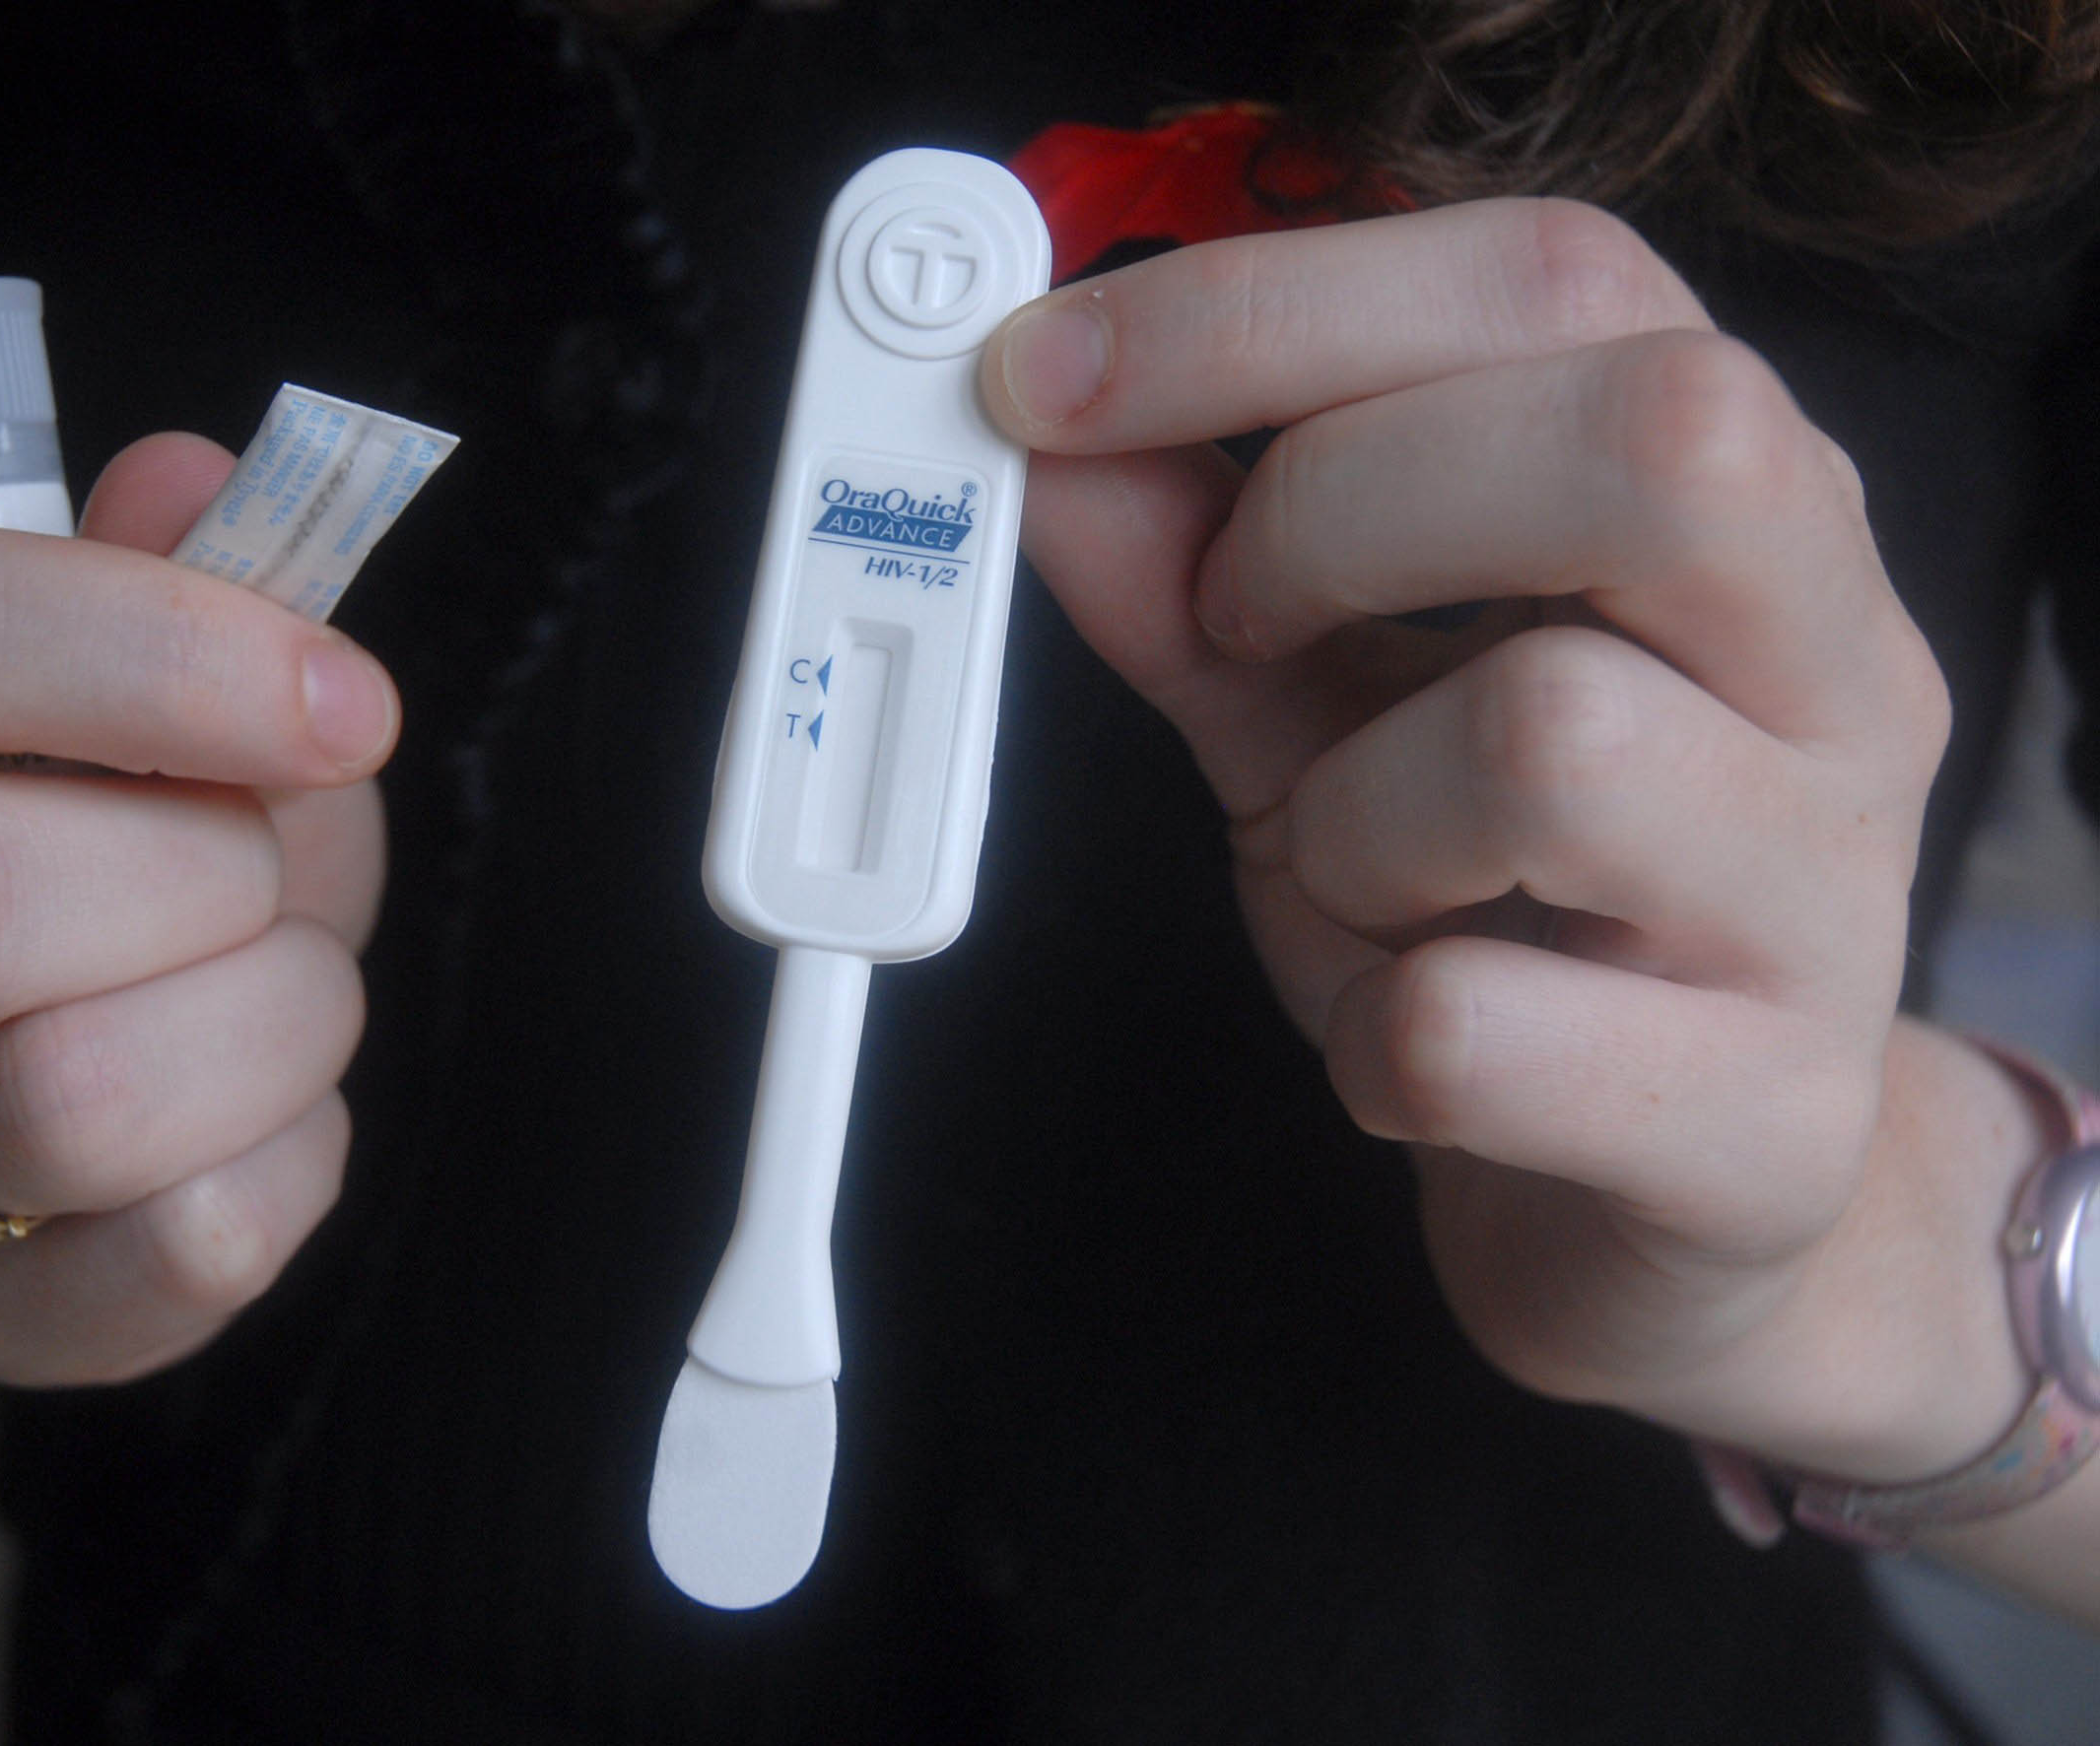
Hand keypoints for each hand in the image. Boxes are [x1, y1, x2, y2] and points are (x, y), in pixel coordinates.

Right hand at [0, 433, 392, 1383]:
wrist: (10, 1072)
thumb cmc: (107, 835)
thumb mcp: (141, 679)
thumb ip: (170, 575)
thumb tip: (201, 482)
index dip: (147, 650)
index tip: (342, 701)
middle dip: (207, 869)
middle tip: (269, 863)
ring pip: (64, 1100)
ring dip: (272, 1019)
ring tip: (284, 982)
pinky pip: (172, 1254)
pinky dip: (293, 1161)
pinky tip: (274, 1107)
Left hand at [980, 199, 2008, 1478]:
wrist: (1666, 1204)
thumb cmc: (1503, 909)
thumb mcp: (1323, 705)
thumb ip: (1193, 569)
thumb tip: (1045, 441)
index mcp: (1742, 508)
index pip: (1558, 284)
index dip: (1268, 308)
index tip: (1044, 379)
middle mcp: (1833, 667)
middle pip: (1655, 442)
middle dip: (1338, 515)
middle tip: (1237, 628)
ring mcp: (1825, 899)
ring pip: (1552, 742)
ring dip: (1349, 822)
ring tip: (1359, 882)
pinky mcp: (1765, 1120)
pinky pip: (1474, 1028)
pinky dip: (1365, 1036)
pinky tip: (1400, 1043)